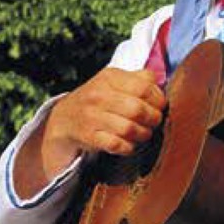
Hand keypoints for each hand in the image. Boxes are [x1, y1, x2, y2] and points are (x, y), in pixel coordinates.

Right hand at [14, 67, 165, 193]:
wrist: (64, 119)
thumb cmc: (98, 99)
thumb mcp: (114, 81)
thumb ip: (138, 78)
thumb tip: (159, 83)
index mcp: (109, 77)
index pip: (144, 87)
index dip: (158, 99)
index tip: (159, 106)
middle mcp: (98, 95)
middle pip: (138, 109)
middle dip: (153, 119)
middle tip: (153, 122)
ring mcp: (91, 116)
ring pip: (130, 129)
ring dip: (143, 134)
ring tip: (143, 133)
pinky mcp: (89, 136)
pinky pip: (118, 145)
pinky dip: (129, 147)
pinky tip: (129, 143)